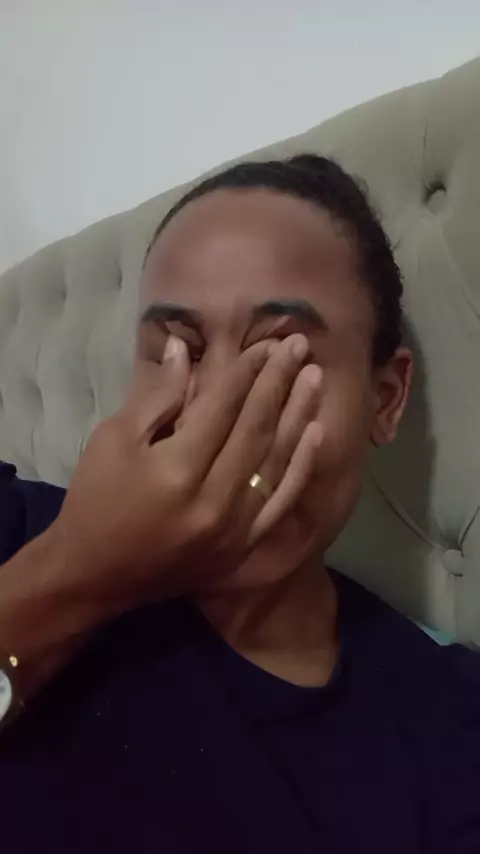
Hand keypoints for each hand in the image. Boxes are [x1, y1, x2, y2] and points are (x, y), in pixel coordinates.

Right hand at [50, 333, 321, 612]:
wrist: (97, 575)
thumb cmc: (98, 500)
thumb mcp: (113, 439)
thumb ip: (157, 396)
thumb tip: (185, 348)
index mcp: (178, 469)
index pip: (223, 408)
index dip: (247, 371)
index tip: (267, 343)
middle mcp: (215, 498)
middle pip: (255, 429)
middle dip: (278, 382)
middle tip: (300, 346)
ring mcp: (235, 526)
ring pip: (277, 460)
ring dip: (298, 415)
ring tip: (315, 378)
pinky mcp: (244, 545)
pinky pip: (282, 500)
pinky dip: (301, 466)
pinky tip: (316, 433)